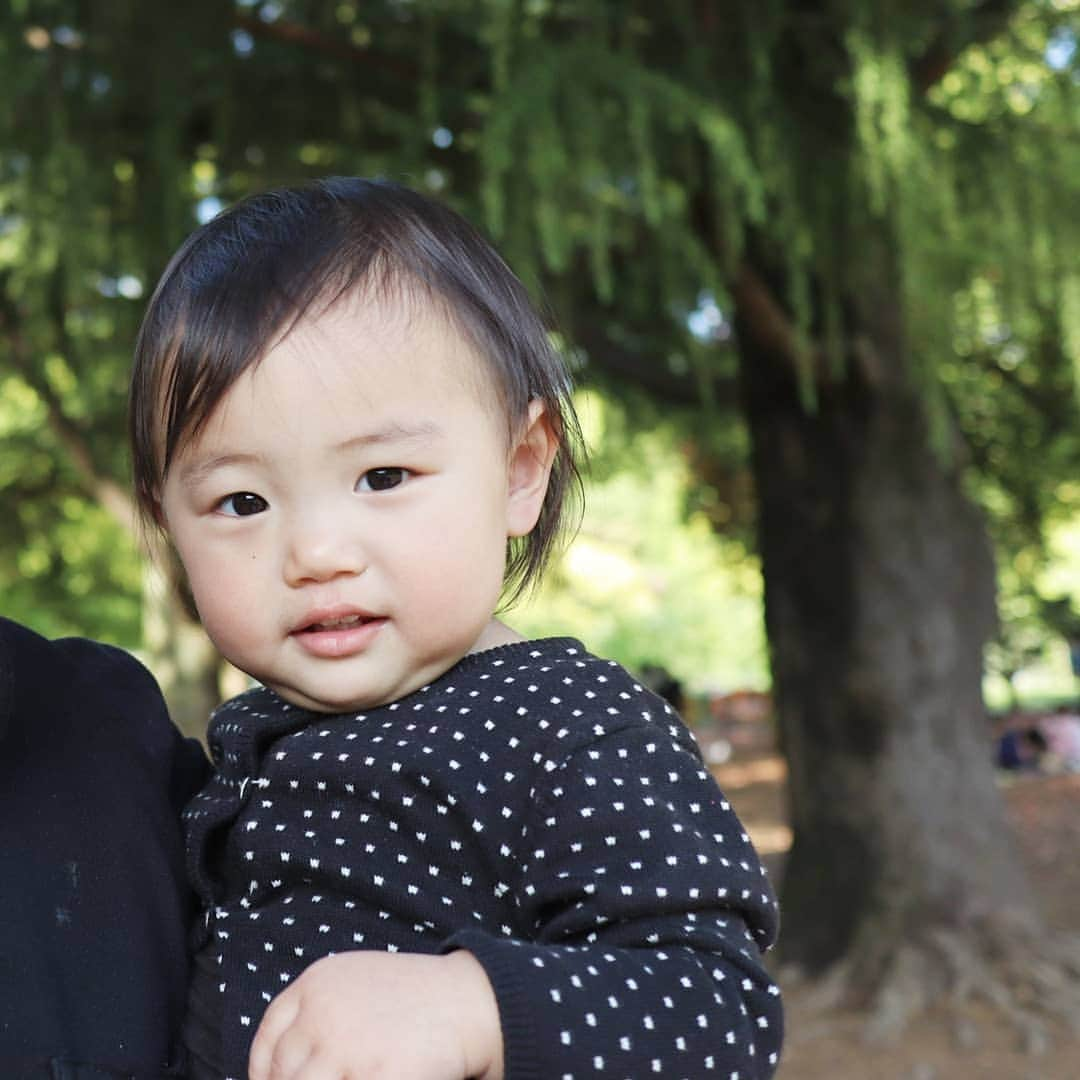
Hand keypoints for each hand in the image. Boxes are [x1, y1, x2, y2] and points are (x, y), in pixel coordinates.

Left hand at [248, 948, 503, 1079]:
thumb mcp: (355, 983)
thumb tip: (277, 1067)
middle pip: (283, 1073)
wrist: (468, 1001)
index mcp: (317, 983)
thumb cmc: (412, 997)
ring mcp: (346, 1048)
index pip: (268, 1040)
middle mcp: (324, 1013)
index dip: (263, 1073)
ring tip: (348, 1078)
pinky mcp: (375, 1078)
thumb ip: (316, 1013)